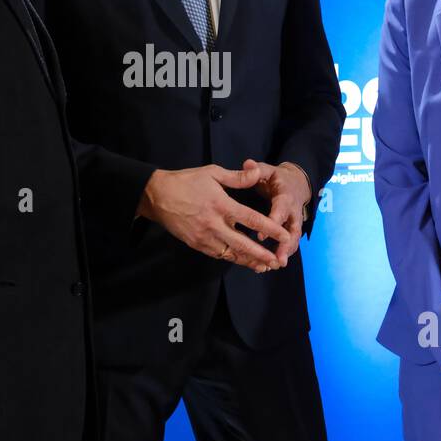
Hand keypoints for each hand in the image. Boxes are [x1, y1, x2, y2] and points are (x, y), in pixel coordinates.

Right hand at [136, 165, 291, 271]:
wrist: (156, 196)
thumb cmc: (186, 181)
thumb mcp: (212, 173)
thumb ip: (237, 177)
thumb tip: (257, 173)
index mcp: (221, 205)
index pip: (251, 219)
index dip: (270, 229)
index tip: (285, 236)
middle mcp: (214, 224)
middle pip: (243, 244)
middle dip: (262, 255)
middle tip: (279, 262)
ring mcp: (204, 237)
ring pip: (231, 254)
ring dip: (249, 261)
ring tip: (265, 266)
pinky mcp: (196, 244)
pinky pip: (218, 255)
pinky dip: (233, 259)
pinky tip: (243, 262)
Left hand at [239, 158, 309, 264]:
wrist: (296, 184)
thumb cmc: (277, 177)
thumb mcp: (268, 170)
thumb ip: (257, 169)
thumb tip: (247, 164)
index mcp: (286, 196)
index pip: (281, 209)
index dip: (273, 221)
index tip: (261, 235)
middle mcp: (293, 211)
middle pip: (293, 230)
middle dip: (286, 245)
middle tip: (279, 259)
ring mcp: (294, 222)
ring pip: (293, 239)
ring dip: (286, 253)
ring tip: (276, 265)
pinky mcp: (291, 230)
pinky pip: (290, 243)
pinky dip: (283, 254)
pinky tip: (271, 265)